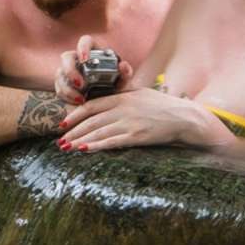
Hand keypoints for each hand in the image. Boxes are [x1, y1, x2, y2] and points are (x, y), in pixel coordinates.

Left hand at [55, 86, 214, 150]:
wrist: (184, 118)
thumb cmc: (163, 106)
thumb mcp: (140, 94)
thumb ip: (122, 96)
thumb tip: (105, 101)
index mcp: (122, 97)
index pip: (91, 105)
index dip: (75, 115)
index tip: (63, 123)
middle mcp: (123, 108)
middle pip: (91, 120)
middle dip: (73, 131)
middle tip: (59, 140)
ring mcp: (130, 122)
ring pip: (98, 131)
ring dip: (80, 140)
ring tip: (66, 147)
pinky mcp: (138, 136)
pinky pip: (112, 142)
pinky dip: (96, 145)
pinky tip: (84, 150)